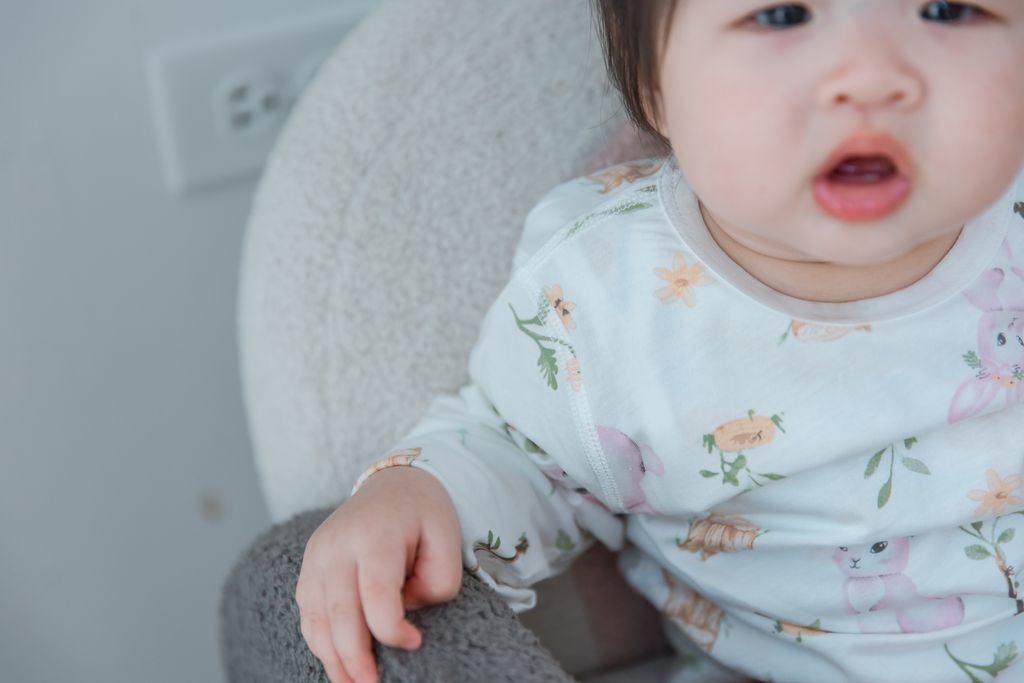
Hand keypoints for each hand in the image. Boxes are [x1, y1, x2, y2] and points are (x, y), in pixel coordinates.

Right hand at [295, 466, 461, 682]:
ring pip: (316, 619)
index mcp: (374, 534)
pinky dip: (321, 643)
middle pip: (338, 613)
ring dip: (333, 659)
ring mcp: (316, 557)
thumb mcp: (447, 540)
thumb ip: (437, 583)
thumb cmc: (425, 514)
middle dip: (355, 658)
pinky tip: (340, 663)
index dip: (392, 630)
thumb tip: (406, 615)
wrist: (394, 484)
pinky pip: (308, 614)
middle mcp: (336, 545)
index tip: (416, 643)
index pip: (375, 594)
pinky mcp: (308, 569)